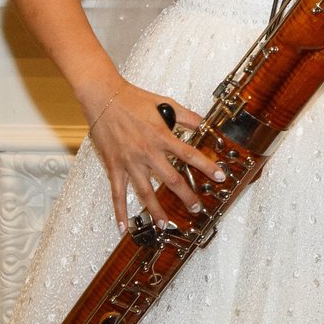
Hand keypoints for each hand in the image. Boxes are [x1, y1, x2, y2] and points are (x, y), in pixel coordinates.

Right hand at [83, 78, 220, 231]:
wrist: (103, 97)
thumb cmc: (134, 99)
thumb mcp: (166, 104)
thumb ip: (187, 117)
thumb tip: (206, 124)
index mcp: (162, 136)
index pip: (190, 155)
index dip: (206, 166)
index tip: (220, 176)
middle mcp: (147, 152)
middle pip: (170, 179)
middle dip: (186, 196)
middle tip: (196, 209)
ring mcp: (129, 161)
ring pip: (145, 192)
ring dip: (156, 210)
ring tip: (165, 225)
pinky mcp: (114, 166)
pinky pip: (117, 192)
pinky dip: (120, 210)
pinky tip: (124, 226)